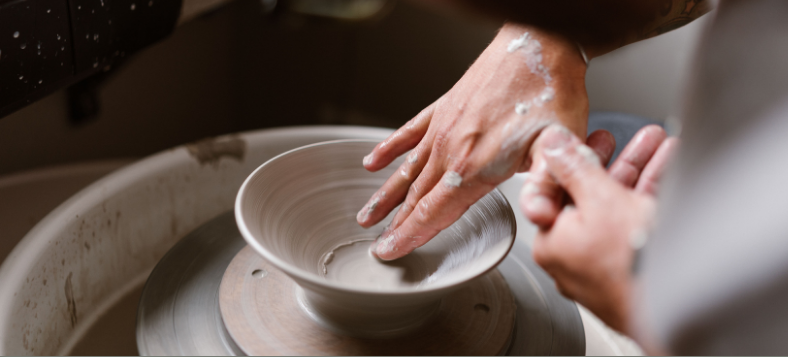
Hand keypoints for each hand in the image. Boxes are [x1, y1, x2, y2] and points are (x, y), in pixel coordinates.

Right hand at [357, 22, 588, 259]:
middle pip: (416, 196)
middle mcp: (451, 149)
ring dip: (387, 194)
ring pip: (407, 169)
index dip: (409, 236)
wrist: (537, 44)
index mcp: (474, 166)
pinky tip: (373, 161)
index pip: (433, 212)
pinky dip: (390, 149)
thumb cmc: (550, 92)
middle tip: (377, 242)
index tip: (389, 251)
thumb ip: (549, 184)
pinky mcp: (443, 108)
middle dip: (395, 223)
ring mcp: (443, 127)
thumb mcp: (559, 144)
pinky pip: (408, 133)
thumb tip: (541, 216)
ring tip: (368, 213)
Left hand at [523, 124, 677, 332]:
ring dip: (639, 170)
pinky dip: (652, 194)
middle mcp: (574, 256)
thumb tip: (552, 145)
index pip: (554, 192)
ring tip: (658, 143)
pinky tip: (670, 168)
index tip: (590, 140)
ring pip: (619, 207)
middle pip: (590, 196)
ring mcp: (605, 263)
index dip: (573, 160)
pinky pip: (639, 223)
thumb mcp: (600, 200)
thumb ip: (574, 168)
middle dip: (616, 161)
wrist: (680, 306)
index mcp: (552, 242)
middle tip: (627, 139)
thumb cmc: (632, 266)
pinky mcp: (634, 266)